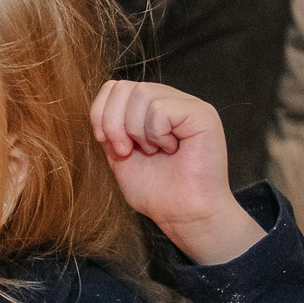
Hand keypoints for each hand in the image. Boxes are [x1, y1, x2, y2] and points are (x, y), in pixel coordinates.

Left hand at [90, 80, 265, 265]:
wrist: (183, 215)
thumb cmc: (157, 191)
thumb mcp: (120, 155)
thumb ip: (110, 128)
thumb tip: (100, 108)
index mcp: (152, 108)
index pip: (115, 87)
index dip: (101, 112)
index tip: (105, 142)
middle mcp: (172, 100)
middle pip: (124, 87)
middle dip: (113, 122)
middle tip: (126, 151)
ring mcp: (189, 105)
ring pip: (142, 94)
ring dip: (136, 130)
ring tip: (153, 152)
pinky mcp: (203, 114)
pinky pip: (161, 109)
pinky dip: (156, 134)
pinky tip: (170, 149)